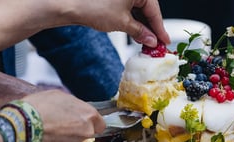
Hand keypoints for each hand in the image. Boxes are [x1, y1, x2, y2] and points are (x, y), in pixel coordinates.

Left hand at [0, 0, 169, 52]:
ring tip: (145, 42)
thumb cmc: (92, 7)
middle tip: (156, 44)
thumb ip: (140, 32)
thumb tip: (151, 40)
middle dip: (151, 28)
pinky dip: (133, 20)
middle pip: (148, 9)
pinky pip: (129, 8)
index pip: (154, 11)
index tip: (165, 41)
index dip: (160, 29)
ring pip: (138, 9)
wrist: (68, 4)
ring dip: (142, 26)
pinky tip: (135, 32)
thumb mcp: (122, 22)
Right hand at [21, 90, 105, 141]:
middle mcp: (84, 132)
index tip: (87, 120)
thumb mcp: (60, 95)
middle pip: (87, 132)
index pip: (101, 124)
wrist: (20, 125)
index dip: (94, 122)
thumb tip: (76, 108)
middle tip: (62, 120)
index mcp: (88, 116)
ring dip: (65, 135)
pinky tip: (45, 134)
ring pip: (73, 140)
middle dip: (77, 127)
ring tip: (50, 126)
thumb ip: (74, 104)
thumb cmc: (39, 107)